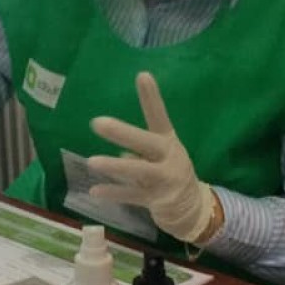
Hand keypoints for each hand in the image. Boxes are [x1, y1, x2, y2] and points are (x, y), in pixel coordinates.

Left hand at [87, 72, 216, 243]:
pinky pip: (132, 196)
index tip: (142, 76)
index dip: (151, 97)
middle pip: (146, 142)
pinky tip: (94, 191)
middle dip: (122, 133)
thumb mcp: (160, 156)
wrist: (192, 208)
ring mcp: (164, 180)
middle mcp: (169, 158)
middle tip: (97, 122)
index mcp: (168, 142)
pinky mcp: (158, 200)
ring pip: (138, 171)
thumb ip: (140, 149)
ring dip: (115, 166)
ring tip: (91, 161)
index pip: (159, 116)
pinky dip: (113, 193)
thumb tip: (121, 149)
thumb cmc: (169, 174)